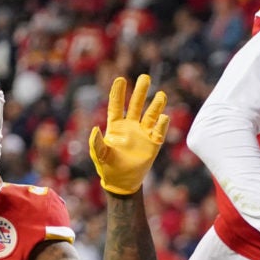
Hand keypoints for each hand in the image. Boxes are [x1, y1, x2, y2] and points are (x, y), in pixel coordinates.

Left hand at [88, 74, 168, 194]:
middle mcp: (130, 126)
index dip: (118, 93)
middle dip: (140, 92)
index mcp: (116, 126)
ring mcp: (143, 134)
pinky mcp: (154, 144)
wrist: (123, 182)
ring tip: (161, 94)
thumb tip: (95, 129)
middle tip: (145, 77)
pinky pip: (159, 131)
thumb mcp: (99, 156)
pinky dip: (162, 124)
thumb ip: (96, 144)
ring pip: (151, 115)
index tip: (120, 79)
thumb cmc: (108, 167)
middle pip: (136, 105)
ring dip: (156, 105)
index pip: (117, 106)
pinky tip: (164, 117)